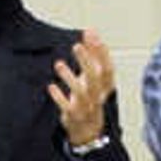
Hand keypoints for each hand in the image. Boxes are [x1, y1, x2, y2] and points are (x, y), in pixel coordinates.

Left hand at [46, 30, 114, 147]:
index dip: (102, 52)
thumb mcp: (94, 76)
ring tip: (58, 64)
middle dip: (86, 61)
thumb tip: (91, 31)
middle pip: (95, 77)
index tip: (92, 34)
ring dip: (70, 78)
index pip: (108, 68)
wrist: (89, 130)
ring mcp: (87, 106)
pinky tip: (51, 87)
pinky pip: (67, 107)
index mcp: (104, 85)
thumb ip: (93, 54)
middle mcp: (98, 95)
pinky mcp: (74, 116)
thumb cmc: (90, 96)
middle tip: (76, 46)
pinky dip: (60, 98)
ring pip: (81, 93)